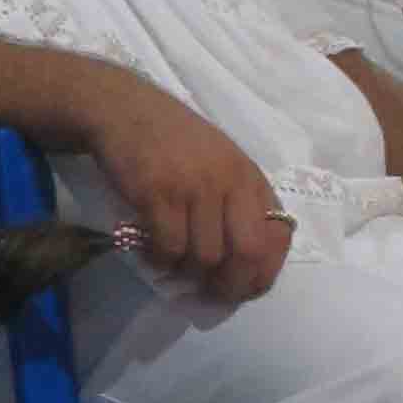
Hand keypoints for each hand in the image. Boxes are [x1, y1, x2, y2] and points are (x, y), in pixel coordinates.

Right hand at [82, 76, 292, 303]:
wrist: (124, 109)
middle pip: (247, 254)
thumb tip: (241, 265)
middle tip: (209, 294)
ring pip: (205, 257)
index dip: (263, 274)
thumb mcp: (221, 162)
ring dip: (187, 273)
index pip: (278, 238)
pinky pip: (168, 248)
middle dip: (230, 286)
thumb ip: (237, 203)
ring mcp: (195, 187)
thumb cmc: (174, 140)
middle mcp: (230, 181)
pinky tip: (150, 252)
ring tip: (173, 266)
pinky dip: (159, 260)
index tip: (243, 289)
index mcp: (250, 177)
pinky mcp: (158, 193)